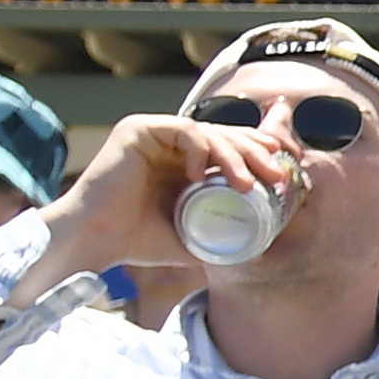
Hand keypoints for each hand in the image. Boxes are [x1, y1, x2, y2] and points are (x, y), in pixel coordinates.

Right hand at [36, 112, 301, 279]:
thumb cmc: (136, 241)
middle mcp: (169, 142)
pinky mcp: (137, 129)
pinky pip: (183, 130)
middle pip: (224, 136)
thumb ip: (219, 234)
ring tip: (248, 184)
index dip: (259, 153)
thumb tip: (262, 248)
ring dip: (234, 156)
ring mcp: (153, 133)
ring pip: (209, 132)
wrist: (94, 242)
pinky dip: (199, 149)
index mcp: (182, 160)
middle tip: (276, 176)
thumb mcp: (191, 236)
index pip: (228, 146)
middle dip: (256, 153)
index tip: (284, 170)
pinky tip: (201, 175)